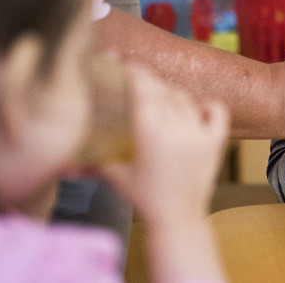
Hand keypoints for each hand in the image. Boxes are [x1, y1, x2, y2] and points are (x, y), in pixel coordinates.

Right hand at [100, 65, 228, 228]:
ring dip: (172, 93)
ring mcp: (199, 134)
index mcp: (149, 133)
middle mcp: (176, 129)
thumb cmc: (144, 199)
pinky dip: (207, 105)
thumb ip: (95, 161)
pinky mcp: (215, 143)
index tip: (127, 65)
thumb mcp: (117, 176)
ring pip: (186, 99)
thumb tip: (67, 161)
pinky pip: (217, 111)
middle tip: (139, 81)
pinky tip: (197, 107)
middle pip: (163, 92)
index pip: (143, 90)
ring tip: (162, 96)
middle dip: (150, 82)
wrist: (177, 220)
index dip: (135, 73)